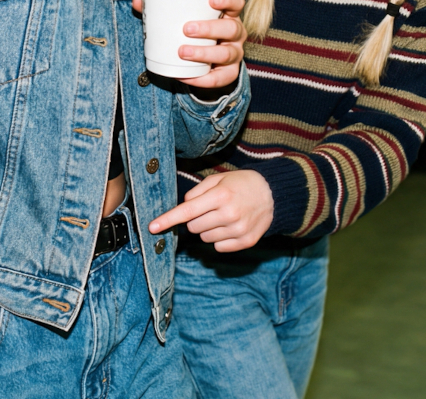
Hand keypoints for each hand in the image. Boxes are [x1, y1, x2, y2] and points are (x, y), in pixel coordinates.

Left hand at [131, 0, 246, 89]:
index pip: (236, 3)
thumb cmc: (194, 30)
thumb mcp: (184, 17)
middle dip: (210, 28)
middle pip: (231, 29)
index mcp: (227, 14)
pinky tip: (185, 77)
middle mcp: (235, 33)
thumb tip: (138, 1)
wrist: (204, 58)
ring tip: (182, 52)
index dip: (228, 0)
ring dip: (204, 53)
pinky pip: (220, 78)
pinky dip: (202, 79)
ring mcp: (234, 53)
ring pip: (227, 54)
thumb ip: (161, 8)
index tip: (211, 0)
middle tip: (186, 29)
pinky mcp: (229, 73)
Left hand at [148, 170, 272, 251]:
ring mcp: (238, 230)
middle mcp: (229, 214)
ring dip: (208, 229)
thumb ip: (197, 192)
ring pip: (205, 238)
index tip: (152, 227)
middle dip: (195, 220)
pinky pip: (219, 247)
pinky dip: (219, 238)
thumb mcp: (218, 179)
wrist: (273, 194)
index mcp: (220, 196)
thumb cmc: (241, 184)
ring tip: (222, 216)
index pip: (187, 211)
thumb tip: (184, 207)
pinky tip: (230, 226)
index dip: (168, 220)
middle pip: (194, 227)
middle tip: (209, 209)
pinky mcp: (246, 241)